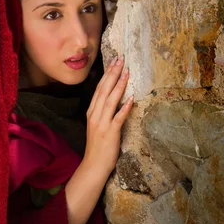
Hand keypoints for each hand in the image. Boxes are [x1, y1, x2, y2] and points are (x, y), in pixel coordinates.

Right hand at [84, 56, 132, 174]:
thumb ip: (103, 112)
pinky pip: (118, 117)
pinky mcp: (110, 132)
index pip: (99, 88)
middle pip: (104, 90)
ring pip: (110, 100)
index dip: (107, 74)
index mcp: (92, 112)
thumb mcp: (98, 125)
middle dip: (113, 73)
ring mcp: (102, 123)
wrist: (94, 165)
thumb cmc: (98, 146)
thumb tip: (115, 98)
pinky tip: (130, 98)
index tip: (114, 61)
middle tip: (121, 59)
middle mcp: (95, 115)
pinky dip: (124, 107)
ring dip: (119, 85)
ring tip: (126, 72)